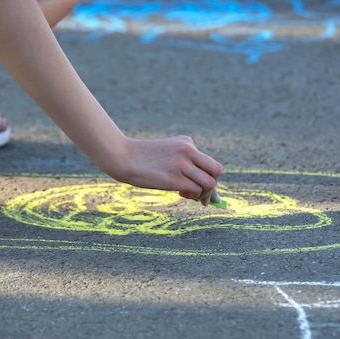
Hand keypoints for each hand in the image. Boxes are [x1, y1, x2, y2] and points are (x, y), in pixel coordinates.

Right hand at [108, 136, 222, 204]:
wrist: (122, 157)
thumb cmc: (144, 160)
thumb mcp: (169, 157)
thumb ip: (188, 168)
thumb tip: (212, 195)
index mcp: (187, 142)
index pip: (210, 162)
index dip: (209, 177)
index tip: (201, 187)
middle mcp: (188, 150)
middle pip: (217, 170)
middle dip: (213, 186)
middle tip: (202, 195)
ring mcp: (181, 164)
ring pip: (209, 183)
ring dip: (203, 194)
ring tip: (188, 195)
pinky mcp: (174, 178)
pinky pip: (196, 190)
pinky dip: (193, 196)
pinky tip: (180, 193)